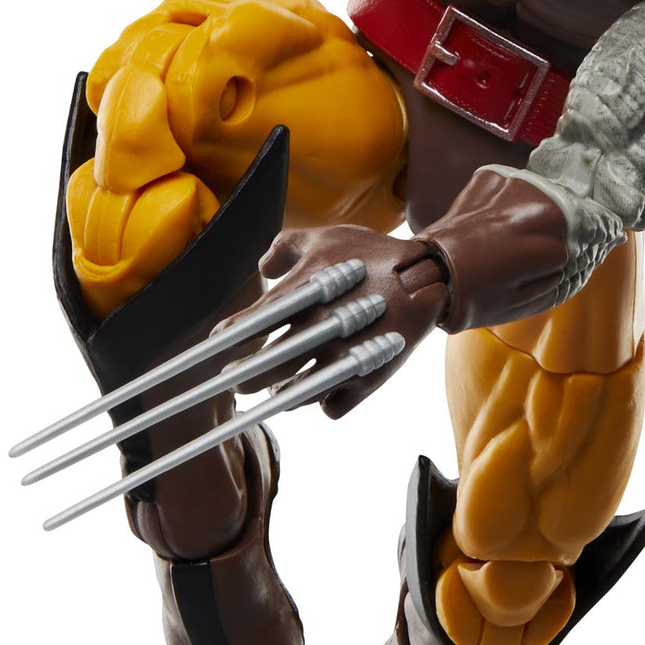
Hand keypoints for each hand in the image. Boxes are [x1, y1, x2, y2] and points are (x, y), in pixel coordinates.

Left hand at [224, 225, 450, 418]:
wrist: (426, 275)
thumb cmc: (370, 253)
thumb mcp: (325, 236)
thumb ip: (284, 246)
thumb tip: (261, 268)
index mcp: (305, 294)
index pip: (251, 324)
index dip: (229, 337)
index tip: (218, 343)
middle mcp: (320, 329)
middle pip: (264, 369)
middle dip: (243, 379)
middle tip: (235, 381)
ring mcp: (344, 357)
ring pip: (294, 396)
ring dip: (278, 396)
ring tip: (272, 392)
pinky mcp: (368, 379)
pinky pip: (331, 408)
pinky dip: (320, 403)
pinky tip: (317, 391)